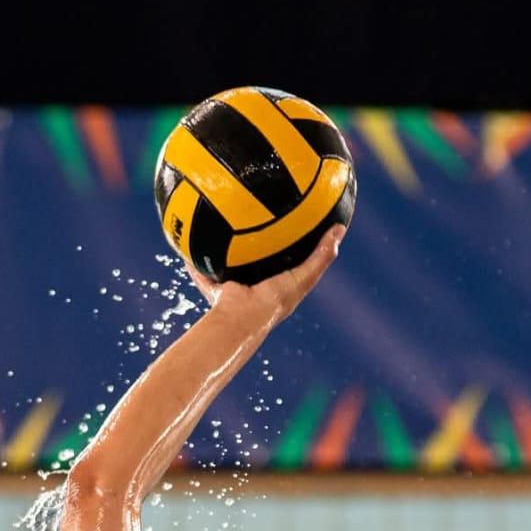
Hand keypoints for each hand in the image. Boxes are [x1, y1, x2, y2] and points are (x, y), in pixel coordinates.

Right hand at [189, 225, 344, 329]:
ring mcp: (235, 288)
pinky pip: (203, 270)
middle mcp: (256, 287)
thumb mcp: (304, 276)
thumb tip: (340, 228)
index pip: (289, 261)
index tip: (295, 219)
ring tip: (221, 221)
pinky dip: (195, 259)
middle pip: (258, 259)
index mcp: (278, 286)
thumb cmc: (274, 300)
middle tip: (257, 213)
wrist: (241, 317)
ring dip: (224, 248)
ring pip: (229, 263)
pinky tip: (190, 237)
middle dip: (257, 242)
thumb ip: (321, 256)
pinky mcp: (215, 288)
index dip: (292, 242)